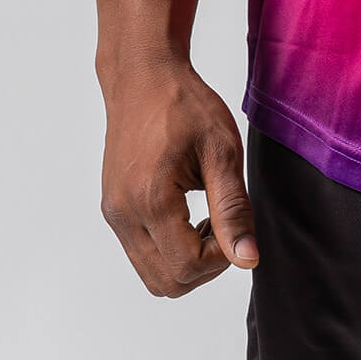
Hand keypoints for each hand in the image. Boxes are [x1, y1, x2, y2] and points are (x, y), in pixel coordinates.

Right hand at [98, 58, 259, 297]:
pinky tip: (189, 217)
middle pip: (167, 282)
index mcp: (150, 199)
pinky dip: (169, 251)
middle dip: (205, 266)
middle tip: (225, 226)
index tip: (236, 223)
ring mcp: (114, 214)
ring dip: (187, 262)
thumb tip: (247, 259)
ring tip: (208, 220)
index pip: (187, 266)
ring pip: (152, 275)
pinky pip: (141, 254)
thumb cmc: (184, 104)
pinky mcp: (113, 210)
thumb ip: (233, 208)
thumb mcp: (222, 150)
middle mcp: (123, 214)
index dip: (222, 257)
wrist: (143, 77)